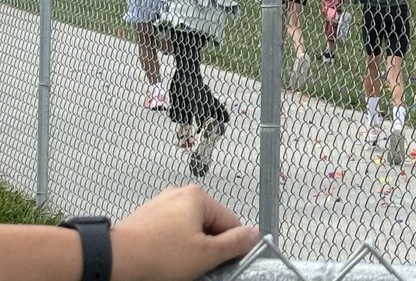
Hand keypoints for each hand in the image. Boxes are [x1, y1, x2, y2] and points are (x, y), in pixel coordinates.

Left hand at [110, 186, 258, 280]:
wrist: (115, 262)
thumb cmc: (155, 256)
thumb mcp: (205, 255)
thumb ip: (234, 243)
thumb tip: (253, 234)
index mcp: (198, 197)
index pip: (231, 221)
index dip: (230, 246)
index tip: (224, 263)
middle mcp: (180, 195)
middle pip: (208, 225)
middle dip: (206, 248)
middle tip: (196, 268)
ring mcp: (161, 206)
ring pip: (188, 231)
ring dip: (188, 250)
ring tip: (176, 268)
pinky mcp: (147, 220)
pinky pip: (169, 233)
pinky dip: (170, 248)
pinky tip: (164, 263)